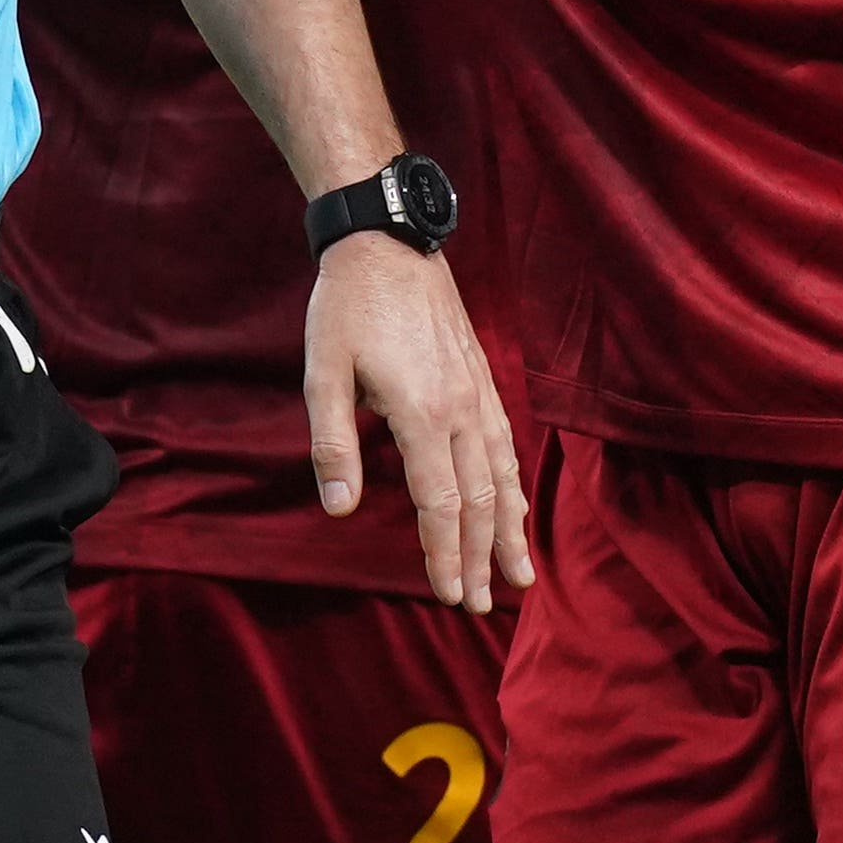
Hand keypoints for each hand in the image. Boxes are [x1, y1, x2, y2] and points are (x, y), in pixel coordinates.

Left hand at [306, 237, 530, 611]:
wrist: (387, 238)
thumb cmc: (346, 305)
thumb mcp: (322, 370)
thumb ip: (331, 442)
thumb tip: (337, 507)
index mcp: (422, 413)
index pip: (440, 504)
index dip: (446, 554)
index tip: (449, 594)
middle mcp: (461, 408)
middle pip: (480, 500)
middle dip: (482, 557)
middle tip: (481, 604)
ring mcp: (478, 391)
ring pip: (503, 475)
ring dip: (510, 529)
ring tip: (520, 573)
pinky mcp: (481, 376)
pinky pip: (505, 443)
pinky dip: (513, 485)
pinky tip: (514, 504)